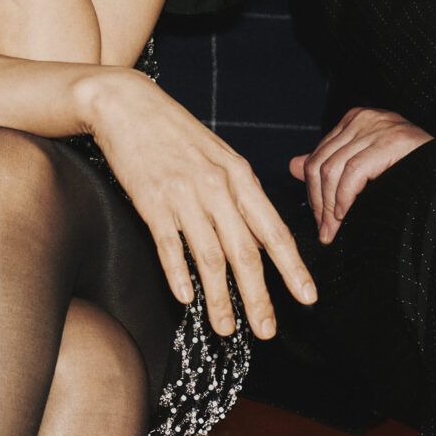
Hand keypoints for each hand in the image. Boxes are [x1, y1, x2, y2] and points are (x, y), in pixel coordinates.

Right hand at [79, 68, 317, 338]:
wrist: (127, 104)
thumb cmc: (174, 132)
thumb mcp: (218, 156)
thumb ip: (239, 196)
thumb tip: (259, 240)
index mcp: (238, 175)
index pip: (273, 230)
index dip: (293, 267)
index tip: (307, 298)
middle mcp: (216, 186)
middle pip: (245, 252)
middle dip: (258, 297)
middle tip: (267, 331)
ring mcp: (183, 194)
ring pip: (209, 257)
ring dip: (220, 298)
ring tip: (227, 328)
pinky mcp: (150, 200)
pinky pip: (169, 244)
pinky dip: (178, 274)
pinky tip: (186, 299)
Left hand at [289, 107, 432, 243]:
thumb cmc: (410, 172)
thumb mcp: (364, 166)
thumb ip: (331, 164)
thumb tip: (292, 166)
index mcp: (356, 120)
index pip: (318, 156)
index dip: (313, 191)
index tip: (318, 219)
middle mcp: (364, 119)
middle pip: (321, 162)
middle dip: (318, 202)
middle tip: (324, 230)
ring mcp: (378, 127)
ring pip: (333, 169)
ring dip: (329, 206)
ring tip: (333, 229)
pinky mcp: (391, 141)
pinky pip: (354, 173)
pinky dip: (345, 199)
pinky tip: (346, 216)